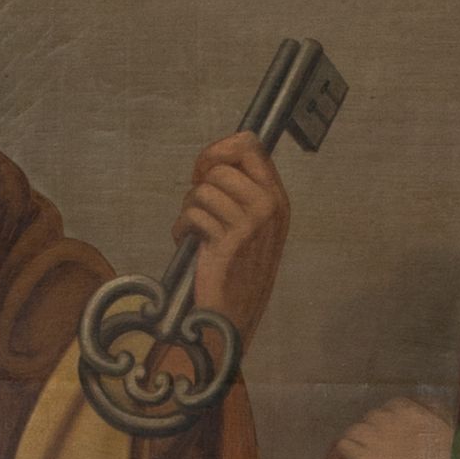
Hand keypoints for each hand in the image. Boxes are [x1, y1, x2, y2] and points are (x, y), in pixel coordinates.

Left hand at [175, 131, 289, 339]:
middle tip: (198, 204)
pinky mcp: (229, 242)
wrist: (234, 313)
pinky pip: (193, 214)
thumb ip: (240, 188)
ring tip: (195, 228)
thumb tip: (212, 156)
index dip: (219, 150)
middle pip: (221, 167)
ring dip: (189, 208)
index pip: (249, 145)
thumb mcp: (251, 223)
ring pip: (203, 190)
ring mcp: (252, 225)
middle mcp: (269, 207)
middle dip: (199, 182)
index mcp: (277, 197)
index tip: (205, 170)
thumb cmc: (236, 266)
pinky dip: (182, 228)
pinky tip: (189, 242)